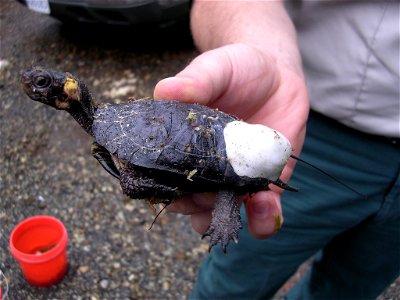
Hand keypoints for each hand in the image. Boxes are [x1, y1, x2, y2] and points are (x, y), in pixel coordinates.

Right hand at [154, 43, 308, 238]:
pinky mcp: (266, 182)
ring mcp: (237, 178)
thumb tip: (164, 91)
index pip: (167, 176)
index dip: (167, 189)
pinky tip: (264, 209)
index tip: (174, 191)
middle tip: (204, 198)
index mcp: (184, 145)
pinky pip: (263, 211)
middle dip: (195, 208)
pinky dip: (263, 219)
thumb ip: (195, 80)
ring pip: (223, 213)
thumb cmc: (238, 68)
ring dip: (224, 219)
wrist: (277, 73)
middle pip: (192, 202)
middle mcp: (207, 168)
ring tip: (233, 207)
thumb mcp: (216, 68)